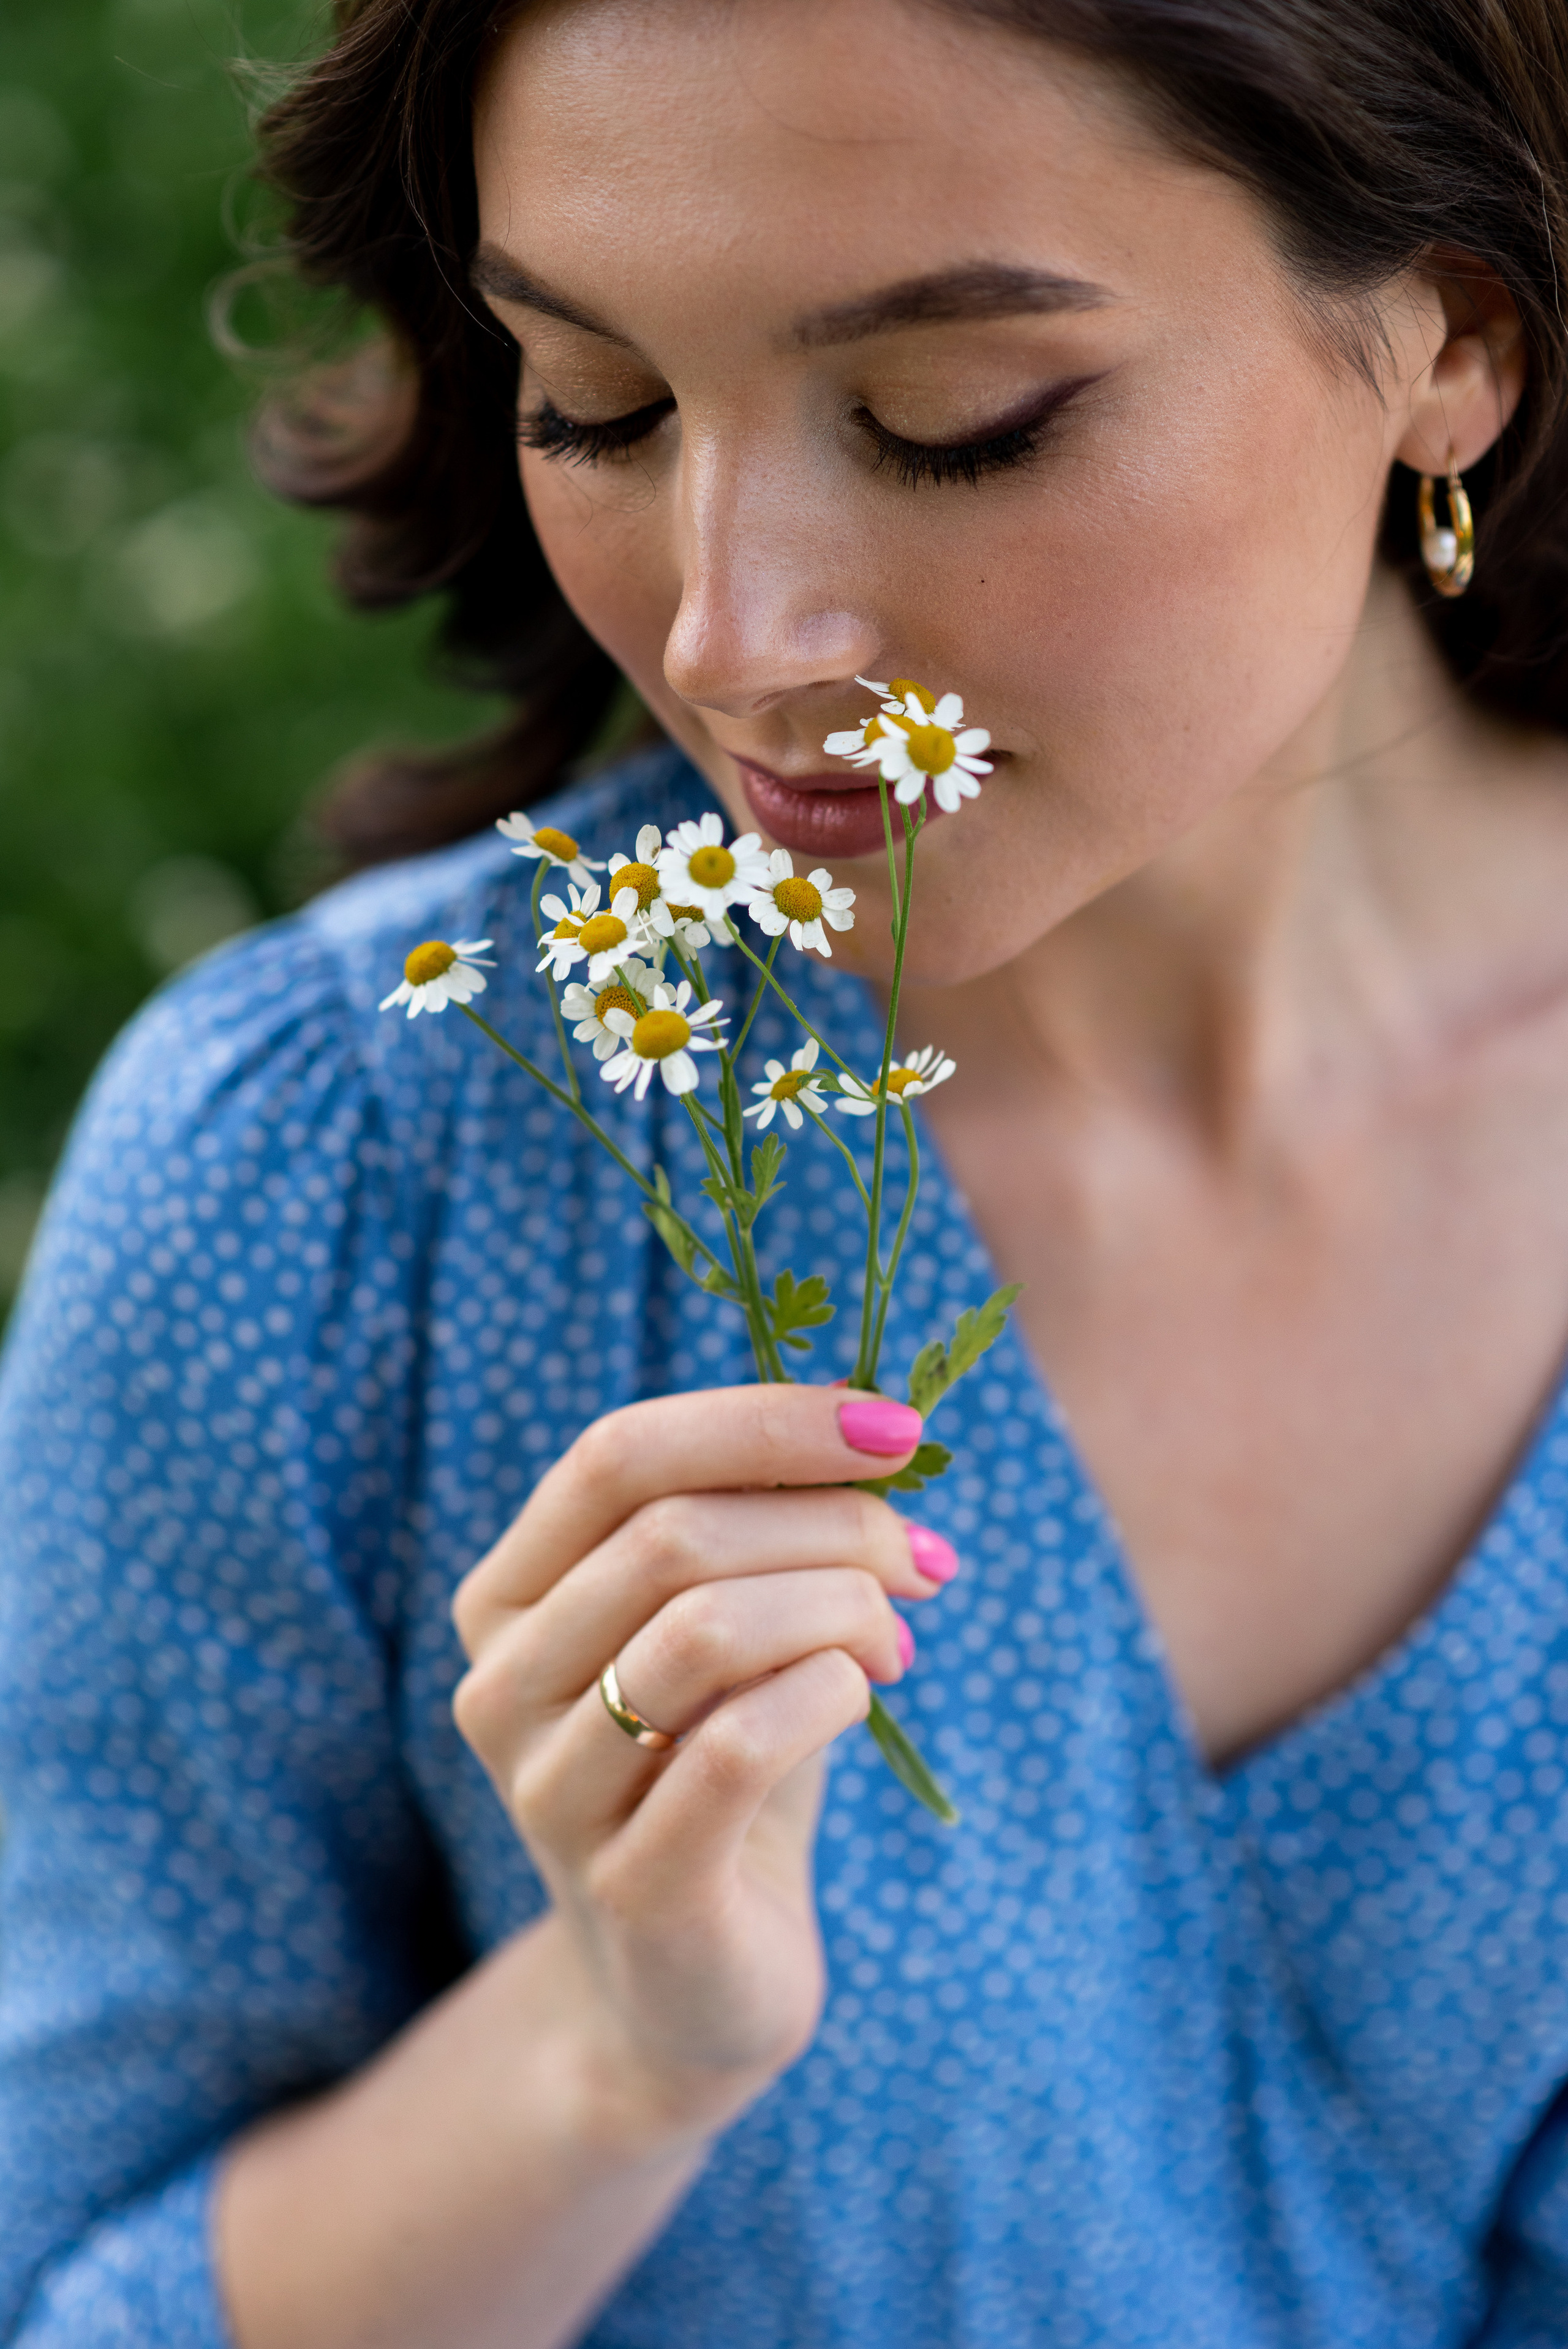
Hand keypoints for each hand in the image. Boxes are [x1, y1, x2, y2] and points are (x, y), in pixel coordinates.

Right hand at [451, 1385, 954, 2141]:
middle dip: (829, 1525)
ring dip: (839, 1609)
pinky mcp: (629, 1885)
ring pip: (702, 1630)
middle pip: (669, 1536)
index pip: (615, 1455)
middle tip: (921, 1560)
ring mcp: (549, 1791)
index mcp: (509, 1596)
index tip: (892, 1427)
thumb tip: (878, 1424)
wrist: (697, 1984)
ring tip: (898, 1643)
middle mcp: (501, 1684)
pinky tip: (865, 1698)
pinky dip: (829, 1696)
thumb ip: (773, 1529)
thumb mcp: (742, 1630)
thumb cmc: (727, 1772)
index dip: (761, 1421)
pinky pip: (737, 1746)